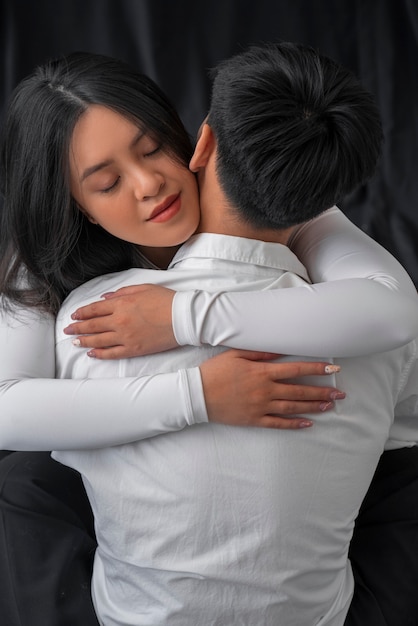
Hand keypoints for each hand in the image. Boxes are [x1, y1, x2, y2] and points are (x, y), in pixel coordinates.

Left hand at [64, 284, 176, 357]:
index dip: (82, 313)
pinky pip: (112, 353)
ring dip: (84, 341)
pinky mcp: (134, 349)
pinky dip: (100, 354)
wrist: (183, 317)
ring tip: (74, 342)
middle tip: (67, 329)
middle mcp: (119, 321)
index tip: (74, 315)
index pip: (94, 309)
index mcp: (121, 304)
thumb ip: (121, 293)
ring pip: (98, 341)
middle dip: (77, 327)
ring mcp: (125, 337)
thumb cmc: (166, 300)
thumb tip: (105, 298)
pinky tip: (92, 353)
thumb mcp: (142, 288)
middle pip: (92, 325)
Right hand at [200, 350, 344, 428]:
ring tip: (329, 406)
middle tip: (340, 394)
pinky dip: (294, 424)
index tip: (333, 370)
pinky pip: (278, 423)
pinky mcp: (254, 420)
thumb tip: (281, 350)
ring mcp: (260, 406)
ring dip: (313, 407)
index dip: (316, 370)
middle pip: (300, 391)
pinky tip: (307, 424)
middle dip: (322, 392)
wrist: (197, 394)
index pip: (296, 370)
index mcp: (262, 372)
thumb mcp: (236, 354)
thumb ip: (261, 352)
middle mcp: (265, 390)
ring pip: (293, 408)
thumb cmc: (216, 371)